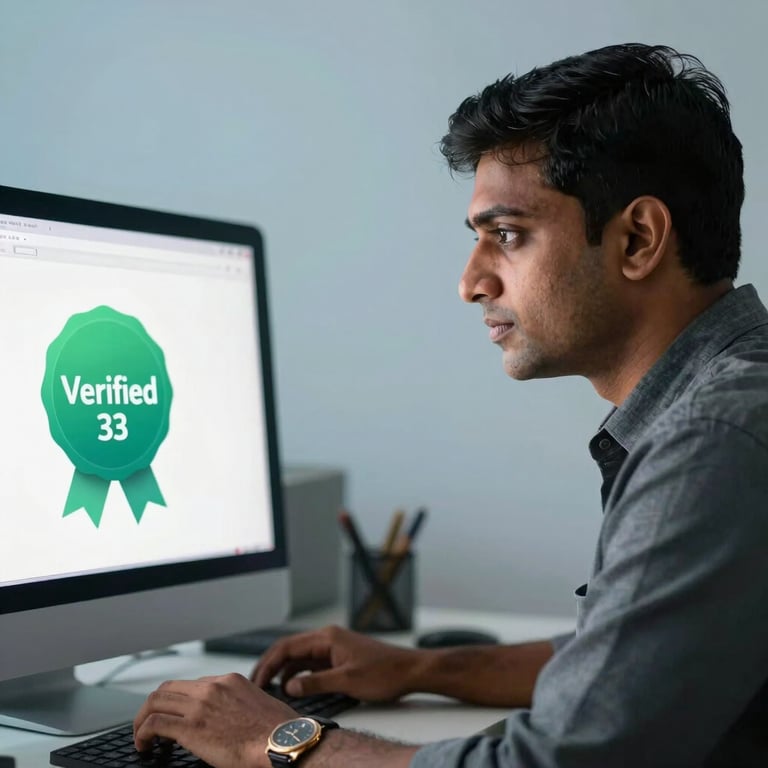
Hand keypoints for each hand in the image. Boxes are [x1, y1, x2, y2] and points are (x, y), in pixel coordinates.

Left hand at [133, 673, 295, 767]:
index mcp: (229, 681)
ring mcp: (200, 705)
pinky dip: (142, 734)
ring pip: (155, 702)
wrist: (284, 742)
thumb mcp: (260, 705)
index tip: (175, 716)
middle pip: (168, 688)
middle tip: (149, 724)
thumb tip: (233, 718)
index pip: (192, 684)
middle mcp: (212, 687)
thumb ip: (240, 704)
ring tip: (142, 737)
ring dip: (143, 720)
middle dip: (154, 706)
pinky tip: (144, 746)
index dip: (178, 702)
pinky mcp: (191, 727)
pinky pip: (154, 724)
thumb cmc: (279, 732)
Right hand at [251, 624, 421, 700]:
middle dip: (270, 666)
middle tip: (256, 684)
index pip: (287, 647)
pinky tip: (292, 688)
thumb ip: (316, 683)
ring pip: (299, 657)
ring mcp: (333, 648)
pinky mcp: (339, 658)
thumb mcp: (347, 681)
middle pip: (290, 649)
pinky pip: (311, 664)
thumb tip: (289, 686)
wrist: (410, 670)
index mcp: (327, 638)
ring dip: (283, 671)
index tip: (257, 681)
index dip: (268, 664)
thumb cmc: (384, 672)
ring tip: (269, 688)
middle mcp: (328, 639)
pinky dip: (298, 674)